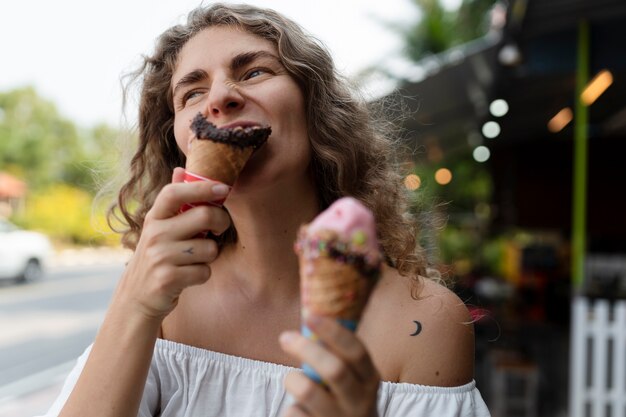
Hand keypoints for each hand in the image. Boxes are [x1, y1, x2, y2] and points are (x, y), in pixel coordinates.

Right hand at [116, 167, 230, 320]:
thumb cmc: (157, 258)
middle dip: (221, 222)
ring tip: (194, 259)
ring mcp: (159, 257)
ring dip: (209, 256)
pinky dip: (203, 275)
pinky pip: (204, 271)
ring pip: (209, 248)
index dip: (202, 187)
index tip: (223, 188)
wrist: (135, 299)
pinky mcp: (167, 279)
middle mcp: (154, 234)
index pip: (175, 193)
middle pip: (204, 216)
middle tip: (218, 230)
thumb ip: (173, 202)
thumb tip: (181, 169)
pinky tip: (188, 276)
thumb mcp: (159, 228)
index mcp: (154, 218)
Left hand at [280, 316, 379, 416]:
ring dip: (293, 380)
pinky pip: (294, 413)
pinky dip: (291, 407)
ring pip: (308, 391)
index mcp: (370, 380)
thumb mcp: (353, 380)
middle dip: (307, 349)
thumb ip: (337, 355)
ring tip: (293, 381)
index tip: (310, 315)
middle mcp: (360, 402)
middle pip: (334, 369)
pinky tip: (300, 410)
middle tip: (285, 337)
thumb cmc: (344, 401)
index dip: (333, 331)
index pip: (356, 351)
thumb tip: (310, 317)